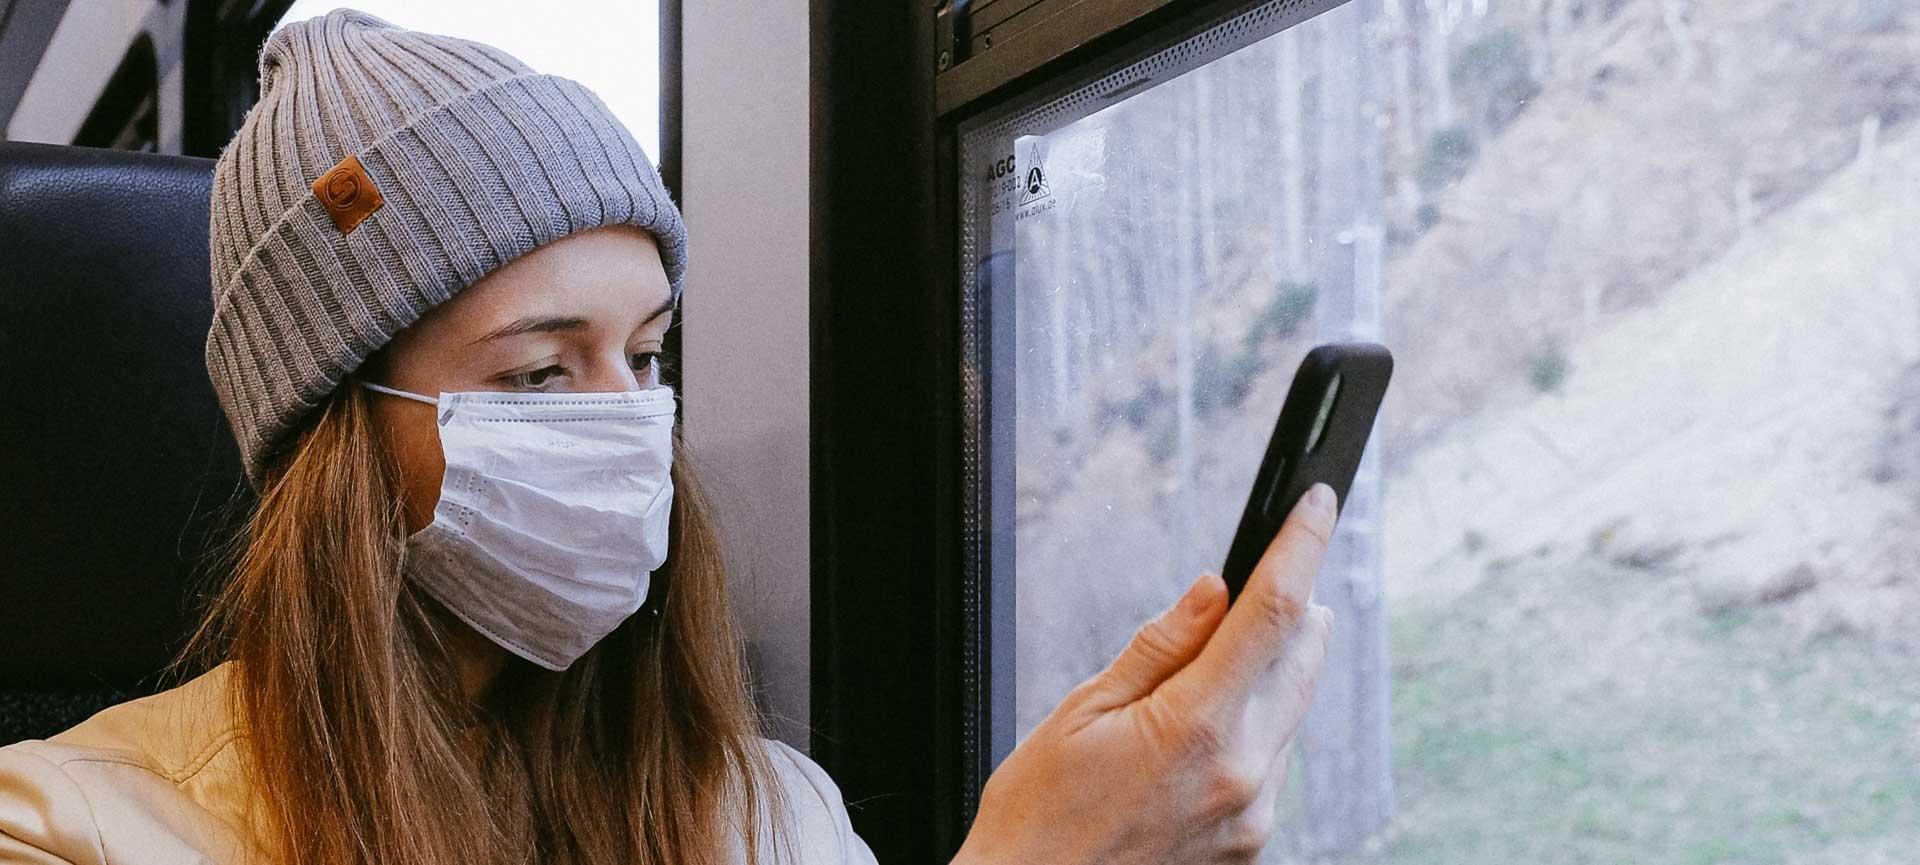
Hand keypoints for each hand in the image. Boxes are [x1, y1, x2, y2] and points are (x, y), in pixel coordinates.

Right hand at [953, 483, 1338, 864]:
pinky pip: (1274, 761)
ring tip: (1216, 662)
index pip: (1272, 614)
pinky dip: (1256, 725)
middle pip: (1301, 660)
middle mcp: (1242, 775)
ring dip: (1272, 671)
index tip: (1316, 506)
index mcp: (1195, 728)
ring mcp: (1253, 816)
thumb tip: (1214, 592)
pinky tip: (1208, 725)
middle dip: (1298, 608)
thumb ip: (1161, 647)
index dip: (1300, 548)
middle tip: (1279, 570)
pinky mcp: (1252, 842)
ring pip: (1291, 711)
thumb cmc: (1039, 815)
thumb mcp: (1083, 711)